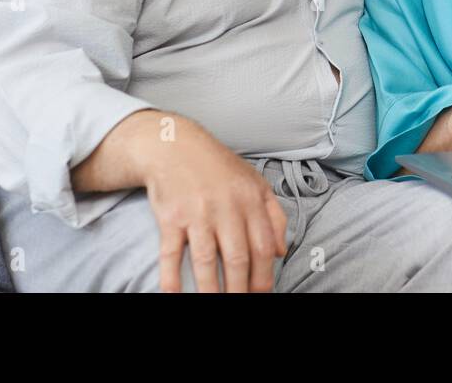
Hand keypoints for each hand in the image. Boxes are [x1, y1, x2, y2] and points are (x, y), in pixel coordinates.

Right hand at [141, 117, 287, 292]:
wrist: (175, 145)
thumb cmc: (218, 167)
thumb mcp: (255, 183)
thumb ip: (274, 215)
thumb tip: (280, 251)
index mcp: (250, 200)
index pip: (263, 247)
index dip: (264, 276)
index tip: (262, 293)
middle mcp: (226, 207)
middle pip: (238, 258)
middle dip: (240, 290)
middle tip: (239, 305)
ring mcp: (197, 213)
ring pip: (207, 260)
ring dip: (211, 290)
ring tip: (212, 304)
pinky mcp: (171, 217)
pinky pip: (171, 253)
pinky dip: (171, 277)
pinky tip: (174, 294)